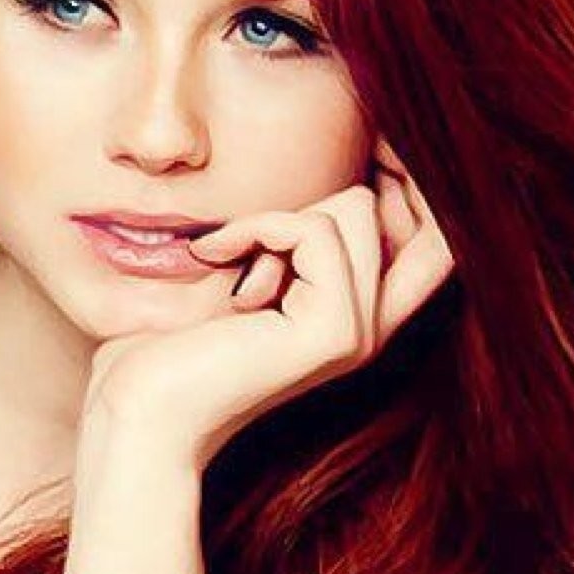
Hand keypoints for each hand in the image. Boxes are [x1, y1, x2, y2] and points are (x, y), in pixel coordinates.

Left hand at [81, 136, 456, 470]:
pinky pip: (315, 231)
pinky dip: (255, 228)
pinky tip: (212, 260)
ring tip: (229, 264)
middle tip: (249, 231)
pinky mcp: (333, 332)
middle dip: (333, 187)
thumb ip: (287, 234)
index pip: (437, 231)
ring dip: (275, 218)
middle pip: (411, 206)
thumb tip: (331, 163)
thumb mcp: (238, 267)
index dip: (407, 177)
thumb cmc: (165, 342)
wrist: (136, 410)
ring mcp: (359, 332)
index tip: (331, 163)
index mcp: (354, 315)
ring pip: (356, 208)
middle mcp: (372, 327)